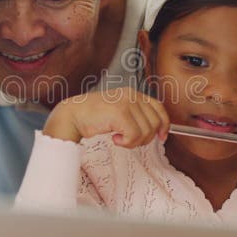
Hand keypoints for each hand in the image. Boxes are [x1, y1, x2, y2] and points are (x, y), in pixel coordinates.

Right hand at [43, 87, 169, 147]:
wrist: (72, 116)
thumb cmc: (93, 117)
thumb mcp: (119, 112)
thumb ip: (136, 116)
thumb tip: (158, 131)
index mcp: (133, 93)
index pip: (159, 108)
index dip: (164, 124)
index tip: (162, 137)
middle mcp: (132, 95)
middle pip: (155, 123)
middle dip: (145, 138)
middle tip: (128, 140)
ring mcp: (126, 102)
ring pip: (146, 132)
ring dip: (134, 142)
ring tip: (119, 138)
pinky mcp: (120, 113)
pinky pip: (134, 136)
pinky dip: (126, 143)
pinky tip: (115, 139)